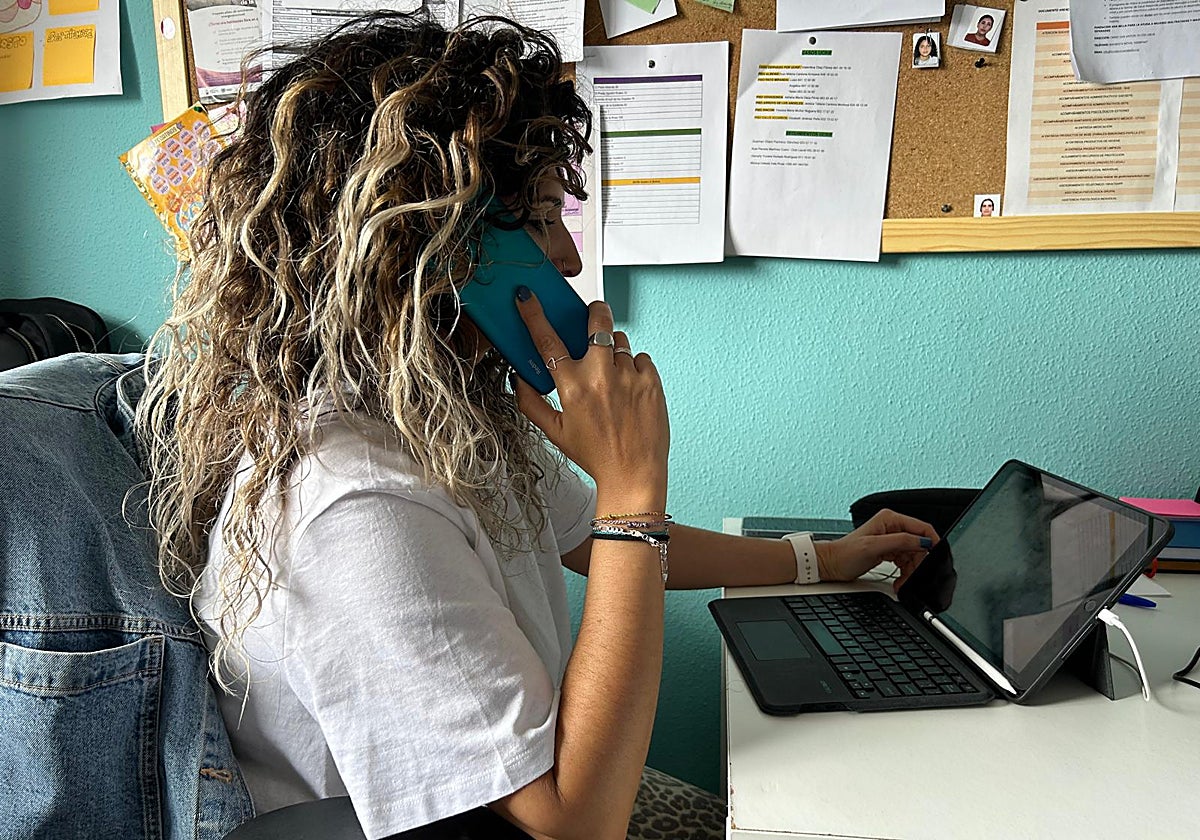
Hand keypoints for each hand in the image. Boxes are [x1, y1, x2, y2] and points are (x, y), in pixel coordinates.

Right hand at [512, 291, 668, 492]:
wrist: (634, 474)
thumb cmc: (595, 455)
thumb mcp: (555, 432)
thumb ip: (531, 403)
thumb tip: (519, 379)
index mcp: (573, 388)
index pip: (548, 341)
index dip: (534, 315)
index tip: (528, 299)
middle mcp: (601, 377)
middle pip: (596, 321)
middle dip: (594, 312)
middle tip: (592, 316)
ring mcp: (629, 376)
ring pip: (619, 340)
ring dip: (612, 349)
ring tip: (611, 373)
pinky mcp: (652, 381)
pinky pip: (640, 357)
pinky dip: (634, 366)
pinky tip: (629, 387)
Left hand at [815, 510, 937, 592]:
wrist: (831, 565)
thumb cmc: (845, 554)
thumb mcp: (874, 547)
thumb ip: (900, 542)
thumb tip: (922, 541)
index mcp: (890, 519)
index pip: (921, 527)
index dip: (932, 542)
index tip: (937, 558)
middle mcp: (892, 527)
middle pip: (919, 545)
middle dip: (919, 563)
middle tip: (913, 577)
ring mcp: (891, 539)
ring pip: (914, 556)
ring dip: (912, 571)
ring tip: (903, 582)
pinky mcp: (889, 551)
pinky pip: (906, 562)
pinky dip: (905, 573)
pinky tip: (900, 581)